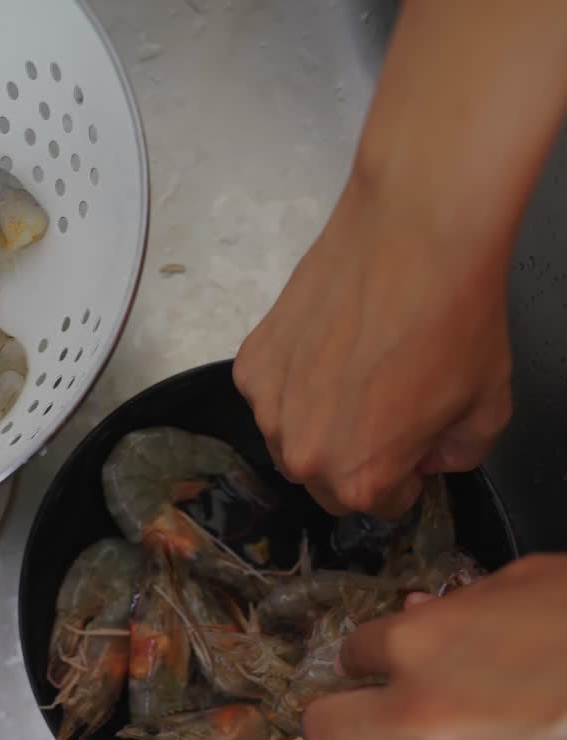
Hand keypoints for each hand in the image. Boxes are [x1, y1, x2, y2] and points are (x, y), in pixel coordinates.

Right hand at [233, 169, 512, 517]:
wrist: (417, 234)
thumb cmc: (455, 319)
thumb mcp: (487, 411)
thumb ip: (458, 457)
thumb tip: (432, 456)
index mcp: (359, 481)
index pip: (380, 505)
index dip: (405, 474)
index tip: (415, 441)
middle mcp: (303, 455)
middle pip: (327, 481)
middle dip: (357, 456)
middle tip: (386, 405)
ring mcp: (269, 408)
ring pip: (294, 439)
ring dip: (321, 422)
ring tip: (356, 369)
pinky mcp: (252, 363)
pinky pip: (274, 395)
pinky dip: (297, 381)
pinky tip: (331, 343)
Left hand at [302, 556, 566, 739]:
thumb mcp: (526, 583)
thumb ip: (461, 605)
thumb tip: (423, 612)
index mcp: (417, 647)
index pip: (351, 654)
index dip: (370, 655)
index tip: (384, 659)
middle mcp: (415, 718)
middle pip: (328, 728)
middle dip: (345, 713)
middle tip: (371, 708)